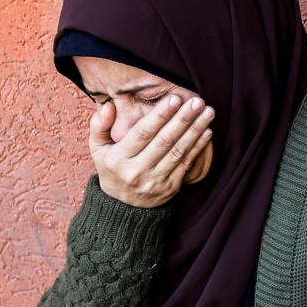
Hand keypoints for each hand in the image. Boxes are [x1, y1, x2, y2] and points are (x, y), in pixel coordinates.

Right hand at [89, 95, 213, 207]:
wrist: (122, 207)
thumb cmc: (112, 168)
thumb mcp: (98, 149)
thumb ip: (99, 126)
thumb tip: (108, 105)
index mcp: (118, 159)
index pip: (142, 133)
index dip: (160, 115)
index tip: (175, 98)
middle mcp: (137, 171)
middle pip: (164, 141)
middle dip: (183, 119)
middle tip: (197, 101)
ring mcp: (155, 181)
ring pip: (179, 151)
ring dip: (196, 130)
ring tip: (208, 112)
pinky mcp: (170, 188)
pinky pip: (186, 164)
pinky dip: (198, 147)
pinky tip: (208, 131)